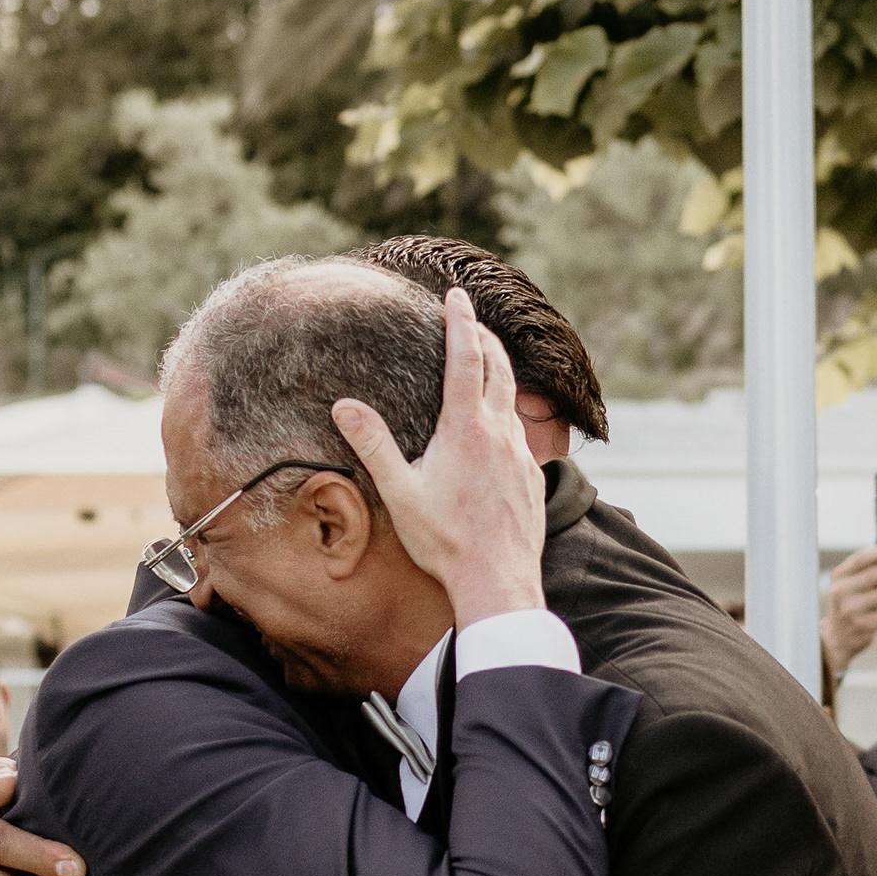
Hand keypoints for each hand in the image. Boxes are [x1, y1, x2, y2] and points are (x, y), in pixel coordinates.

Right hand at [332, 286, 544, 625]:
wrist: (498, 580)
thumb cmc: (445, 541)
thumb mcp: (400, 492)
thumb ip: (373, 445)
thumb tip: (343, 406)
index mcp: (466, 429)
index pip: (465, 358)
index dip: (461, 322)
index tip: (457, 295)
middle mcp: (500, 434)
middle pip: (498, 368)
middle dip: (485, 338)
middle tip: (472, 319)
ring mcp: (521, 455)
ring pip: (514, 399)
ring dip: (500, 373)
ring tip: (486, 361)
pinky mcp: (533, 477)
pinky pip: (521, 433)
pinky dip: (508, 414)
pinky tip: (497, 427)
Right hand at [820, 543, 876, 688]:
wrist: (838, 637)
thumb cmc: (855, 603)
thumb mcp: (853, 586)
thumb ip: (869, 573)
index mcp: (840, 576)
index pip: (858, 560)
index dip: (876, 553)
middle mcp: (841, 592)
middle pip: (872, 576)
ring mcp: (851, 611)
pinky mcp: (863, 627)